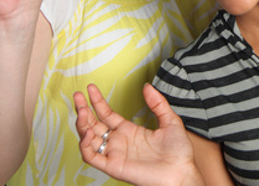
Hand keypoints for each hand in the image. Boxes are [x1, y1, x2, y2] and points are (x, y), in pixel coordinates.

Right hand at [75, 83, 203, 185]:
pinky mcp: (113, 166)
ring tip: (81, 111)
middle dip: (83, 110)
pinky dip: (84, 146)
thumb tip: (146, 86)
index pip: (106, 114)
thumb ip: (157, 103)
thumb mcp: (170, 120)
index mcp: (129, 131)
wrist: (181, 171)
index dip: (97, 102)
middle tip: (77, 95)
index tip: (90, 88)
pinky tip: (86, 133)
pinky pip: (92, 157)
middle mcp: (118, 142)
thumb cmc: (178, 151)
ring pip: (88, 140)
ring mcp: (114, 154)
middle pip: (93, 125)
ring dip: (82, 125)